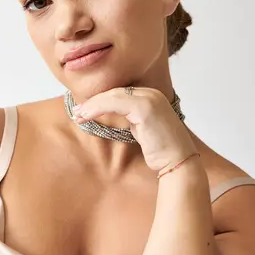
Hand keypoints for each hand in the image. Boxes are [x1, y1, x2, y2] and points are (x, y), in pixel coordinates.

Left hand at [72, 87, 197, 171]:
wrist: (178, 161)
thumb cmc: (160, 149)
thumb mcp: (141, 128)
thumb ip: (129, 118)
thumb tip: (105, 115)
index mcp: (151, 95)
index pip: (119, 93)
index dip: (99, 100)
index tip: (84, 109)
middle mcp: (151, 93)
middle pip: (114, 92)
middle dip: (92, 101)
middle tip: (76, 112)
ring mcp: (149, 98)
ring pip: (112, 96)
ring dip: (91, 105)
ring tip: (77, 115)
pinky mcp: (145, 107)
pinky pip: (115, 103)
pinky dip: (98, 108)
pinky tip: (87, 116)